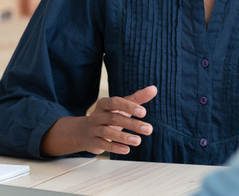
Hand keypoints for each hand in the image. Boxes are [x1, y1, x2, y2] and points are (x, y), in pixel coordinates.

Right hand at [40, 85, 157, 156]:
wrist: (85, 131)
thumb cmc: (109, 115)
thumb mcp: (122, 106)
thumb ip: (138, 98)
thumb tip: (154, 89)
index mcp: (104, 104)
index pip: (115, 102)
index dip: (129, 106)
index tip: (144, 112)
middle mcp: (97, 115)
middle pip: (114, 118)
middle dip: (132, 124)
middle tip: (149, 129)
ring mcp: (94, 129)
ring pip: (108, 132)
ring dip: (124, 137)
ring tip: (138, 141)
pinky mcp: (93, 142)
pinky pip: (103, 144)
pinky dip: (115, 147)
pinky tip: (127, 150)